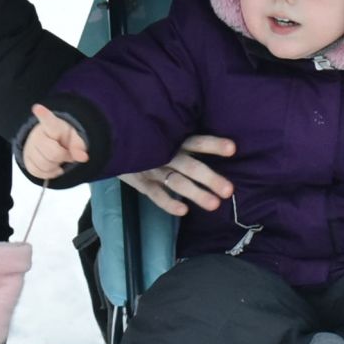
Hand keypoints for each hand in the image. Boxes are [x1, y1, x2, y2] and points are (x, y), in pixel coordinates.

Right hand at [21, 104, 87, 179]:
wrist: (50, 142)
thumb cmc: (63, 138)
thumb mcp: (74, 138)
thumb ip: (79, 146)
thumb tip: (83, 157)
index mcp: (52, 125)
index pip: (47, 119)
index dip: (42, 114)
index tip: (38, 108)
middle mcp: (37, 134)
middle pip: (53, 153)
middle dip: (63, 156)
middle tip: (65, 152)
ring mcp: (30, 147)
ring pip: (44, 165)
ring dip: (55, 166)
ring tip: (58, 158)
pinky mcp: (26, 159)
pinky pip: (38, 172)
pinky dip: (49, 172)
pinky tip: (52, 165)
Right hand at [121, 134, 235, 215]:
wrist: (110, 141)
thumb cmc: (149, 138)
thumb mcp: (165, 132)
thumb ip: (185, 137)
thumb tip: (224, 142)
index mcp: (175, 140)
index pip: (197, 141)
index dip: (213, 144)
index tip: (233, 148)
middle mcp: (166, 154)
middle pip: (191, 167)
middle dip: (210, 179)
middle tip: (229, 190)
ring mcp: (153, 169)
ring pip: (177, 183)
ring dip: (195, 193)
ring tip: (214, 205)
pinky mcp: (141, 182)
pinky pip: (155, 195)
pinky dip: (168, 204)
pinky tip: (183, 211)